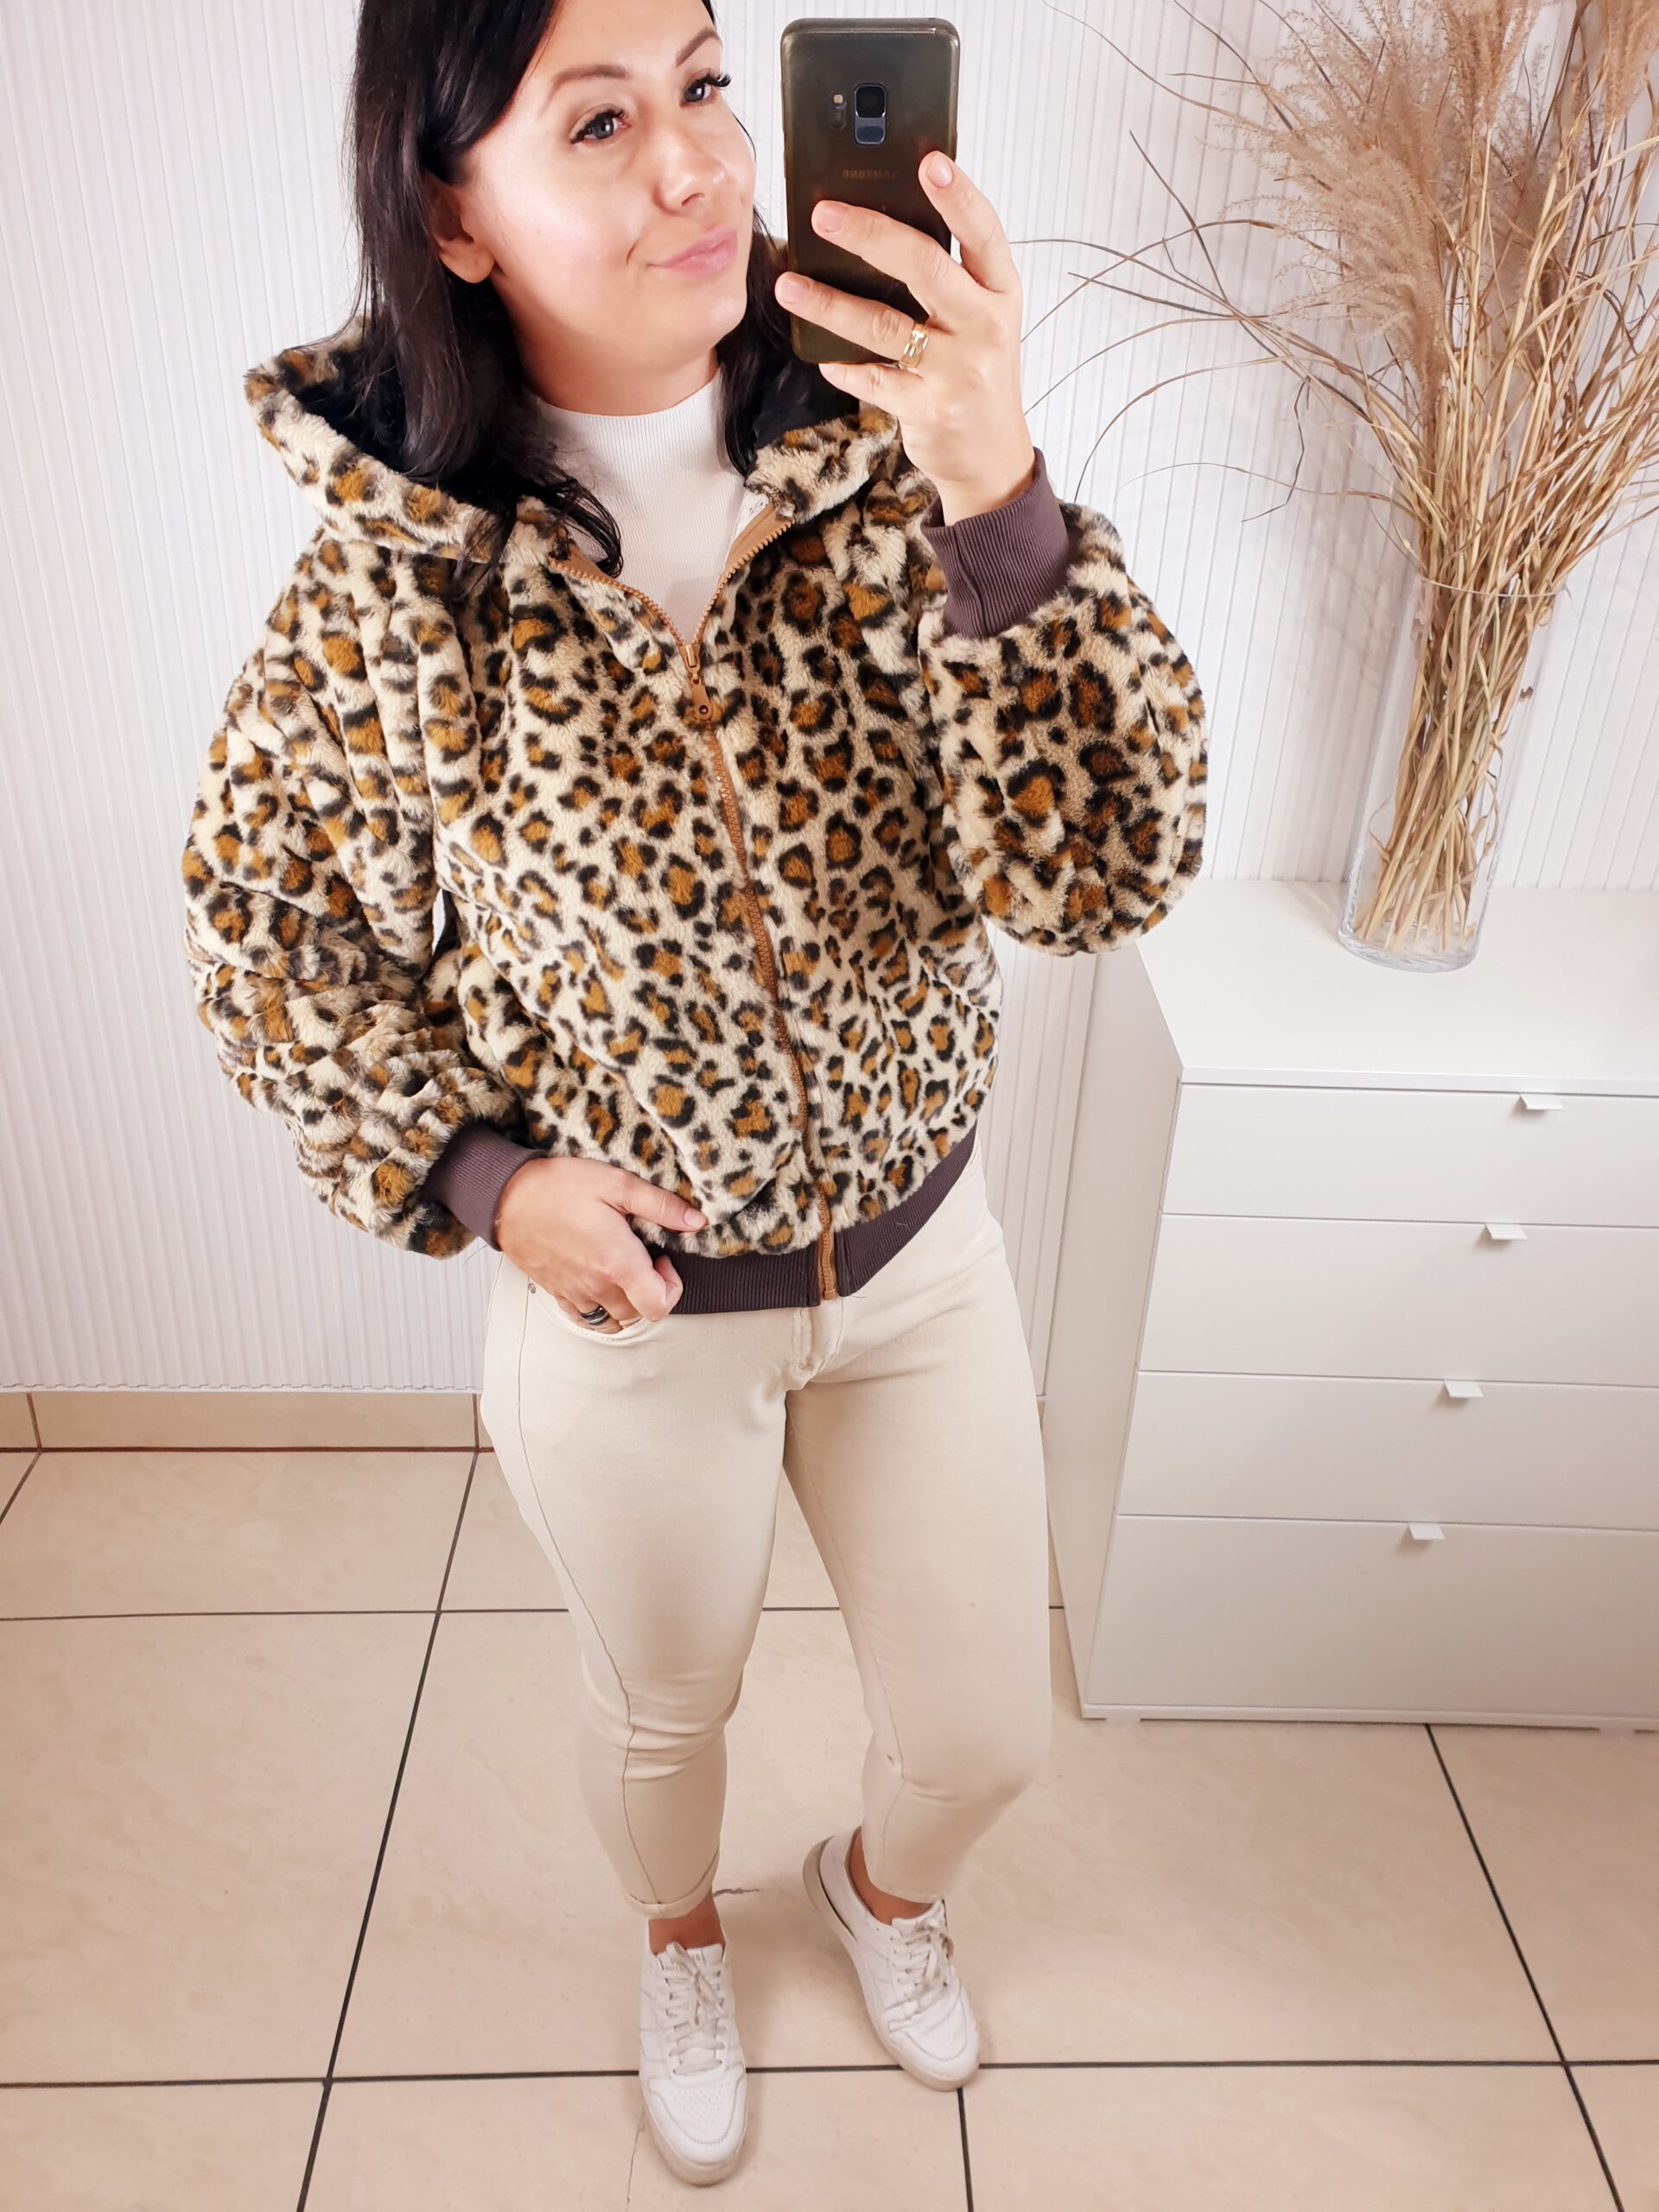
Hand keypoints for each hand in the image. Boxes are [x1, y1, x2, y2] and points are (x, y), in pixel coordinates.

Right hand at [495, 1157, 702, 1331]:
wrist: (507, 1196)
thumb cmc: (559, 1187)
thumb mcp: (617, 1184)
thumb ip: (661, 1206)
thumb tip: (697, 1221)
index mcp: (617, 1262)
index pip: (659, 1305)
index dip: (672, 1286)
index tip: (662, 1258)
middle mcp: (597, 1285)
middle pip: (638, 1314)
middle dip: (651, 1291)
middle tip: (643, 1259)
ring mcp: (575, 1293)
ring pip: (613, 1320)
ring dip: (626, 1303)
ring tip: (623, 1272)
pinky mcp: (556, 1292)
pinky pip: (584, 1319)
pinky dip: (599, 1311)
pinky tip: (599, 1284)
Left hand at [773, 152, 1035, 521]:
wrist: (990, 454)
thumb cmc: (977, 373)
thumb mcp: (981, 320)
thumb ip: (951, 278)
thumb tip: (883, 224)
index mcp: (1000, 294)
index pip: (984, 233)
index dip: (959, 197)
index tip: (930, 163)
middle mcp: (984, 327)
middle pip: (924, 267)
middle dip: (869, 234)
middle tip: (823, 215)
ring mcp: (957, 370)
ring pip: (883, 325)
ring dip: (829, 303)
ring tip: (789, 285)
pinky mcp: (929, 408)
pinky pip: (873, 379)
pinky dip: (843, 366)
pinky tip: (822, 357)